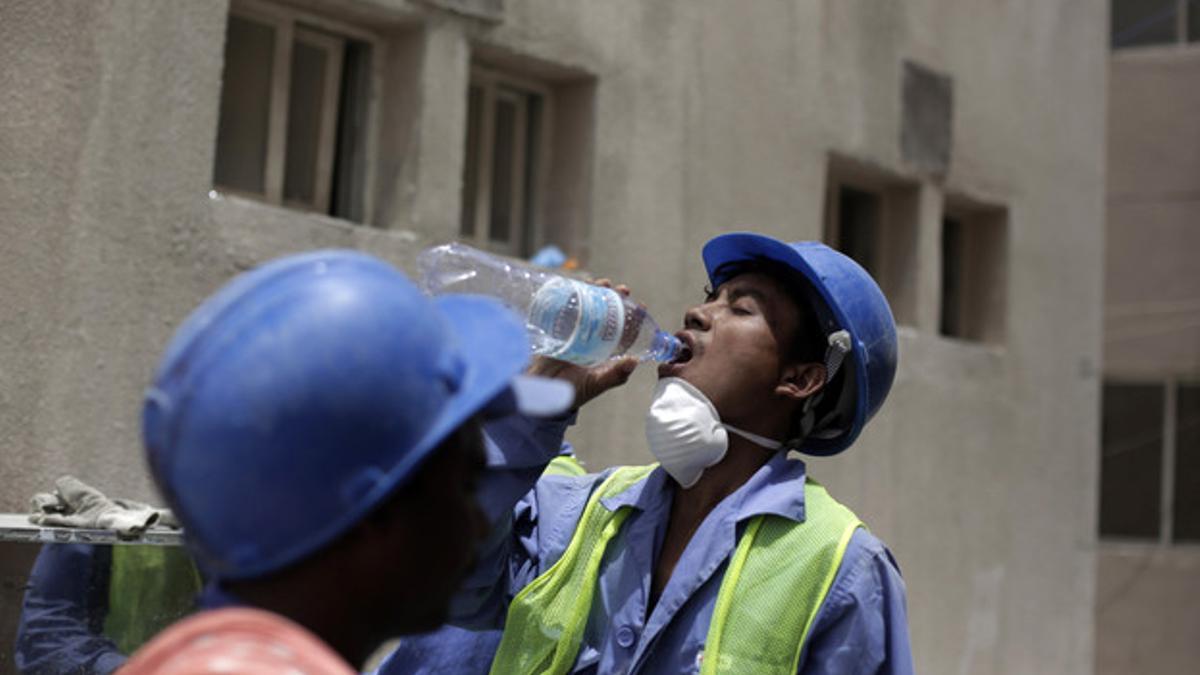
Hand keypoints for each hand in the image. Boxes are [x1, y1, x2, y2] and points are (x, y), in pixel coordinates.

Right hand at [527, 279, 639, 409]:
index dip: (633, 316)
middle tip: (622, 290)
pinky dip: (574, 294)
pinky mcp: (561, 327)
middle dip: (616, 297)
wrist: (544, 389)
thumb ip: (615, 375)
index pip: (624, 328)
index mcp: (607, 349)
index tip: (640, 305)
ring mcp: (577, 330)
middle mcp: (594, 337)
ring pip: (590, 305)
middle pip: (608, 311)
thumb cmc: (573, 390)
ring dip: (597, 292)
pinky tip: (580, 286)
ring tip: (603, 284)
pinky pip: (568, 307)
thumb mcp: (597, 383)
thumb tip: (634, 361)